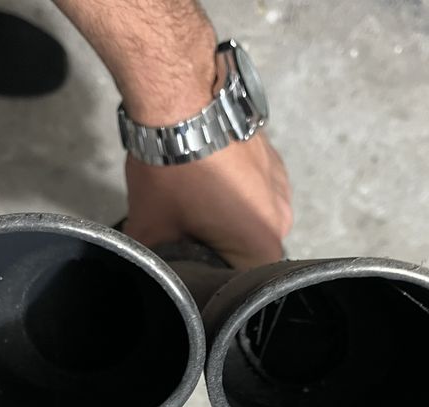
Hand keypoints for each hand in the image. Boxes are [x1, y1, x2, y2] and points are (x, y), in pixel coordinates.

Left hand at [122, 133, 291, 268]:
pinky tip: (207, 179)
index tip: (186, 269)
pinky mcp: (275, 158)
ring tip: (193, 202)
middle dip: (218, 249)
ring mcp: (282, 186)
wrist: (182, 99)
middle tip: (184, 234)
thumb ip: (150, 262)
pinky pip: (255, 191)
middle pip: (247, 252)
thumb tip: (145, 272)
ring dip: (228, 218)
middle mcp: (283, 220)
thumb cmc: (172, 172)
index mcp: (261, 246)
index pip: (239, 285)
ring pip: (251, 219)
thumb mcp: (150, 228)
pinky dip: (235, 191)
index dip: (209, 280)